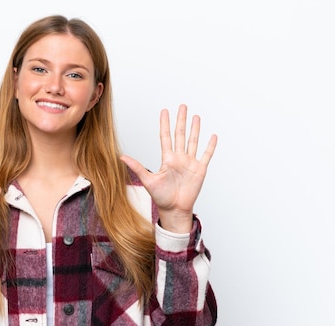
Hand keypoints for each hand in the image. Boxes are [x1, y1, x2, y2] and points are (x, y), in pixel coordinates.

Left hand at [121, 104, 216, 232]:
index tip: (164, 111)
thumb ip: (137, 167)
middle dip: (181, 120)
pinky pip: (206, 155)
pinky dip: (210, 146)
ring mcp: (190, 163)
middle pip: (180, 135)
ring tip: (196, 117)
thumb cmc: (161, 197)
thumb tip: (122, 157)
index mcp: (167, 159)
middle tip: (182, 106)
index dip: (165, 124)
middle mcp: (179, 158)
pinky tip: (213, 136)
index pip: (166, 137)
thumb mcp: (148, 180)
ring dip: (195, 129)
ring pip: (193, 142)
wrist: (174, 209)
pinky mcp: (199, 170)